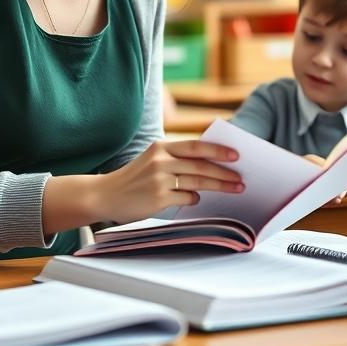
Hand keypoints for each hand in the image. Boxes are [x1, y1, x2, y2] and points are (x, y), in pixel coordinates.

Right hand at [96, 140, 242, 222]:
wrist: (105, 195)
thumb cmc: (134, 178)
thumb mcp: (152, 159)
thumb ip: (176, 159)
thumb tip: (210, 163)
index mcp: (160, 147)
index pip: (196, 146)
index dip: (218, 150)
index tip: (236, 155)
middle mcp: (160, 161)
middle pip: (200, 165)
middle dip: (225, 172)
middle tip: (241, 178)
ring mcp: (159, 180)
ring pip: (197, 182)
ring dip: (219, 186)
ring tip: (236, 188)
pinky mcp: (157, 199)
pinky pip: (186, 197)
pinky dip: (195, 198)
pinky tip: (197, 198)